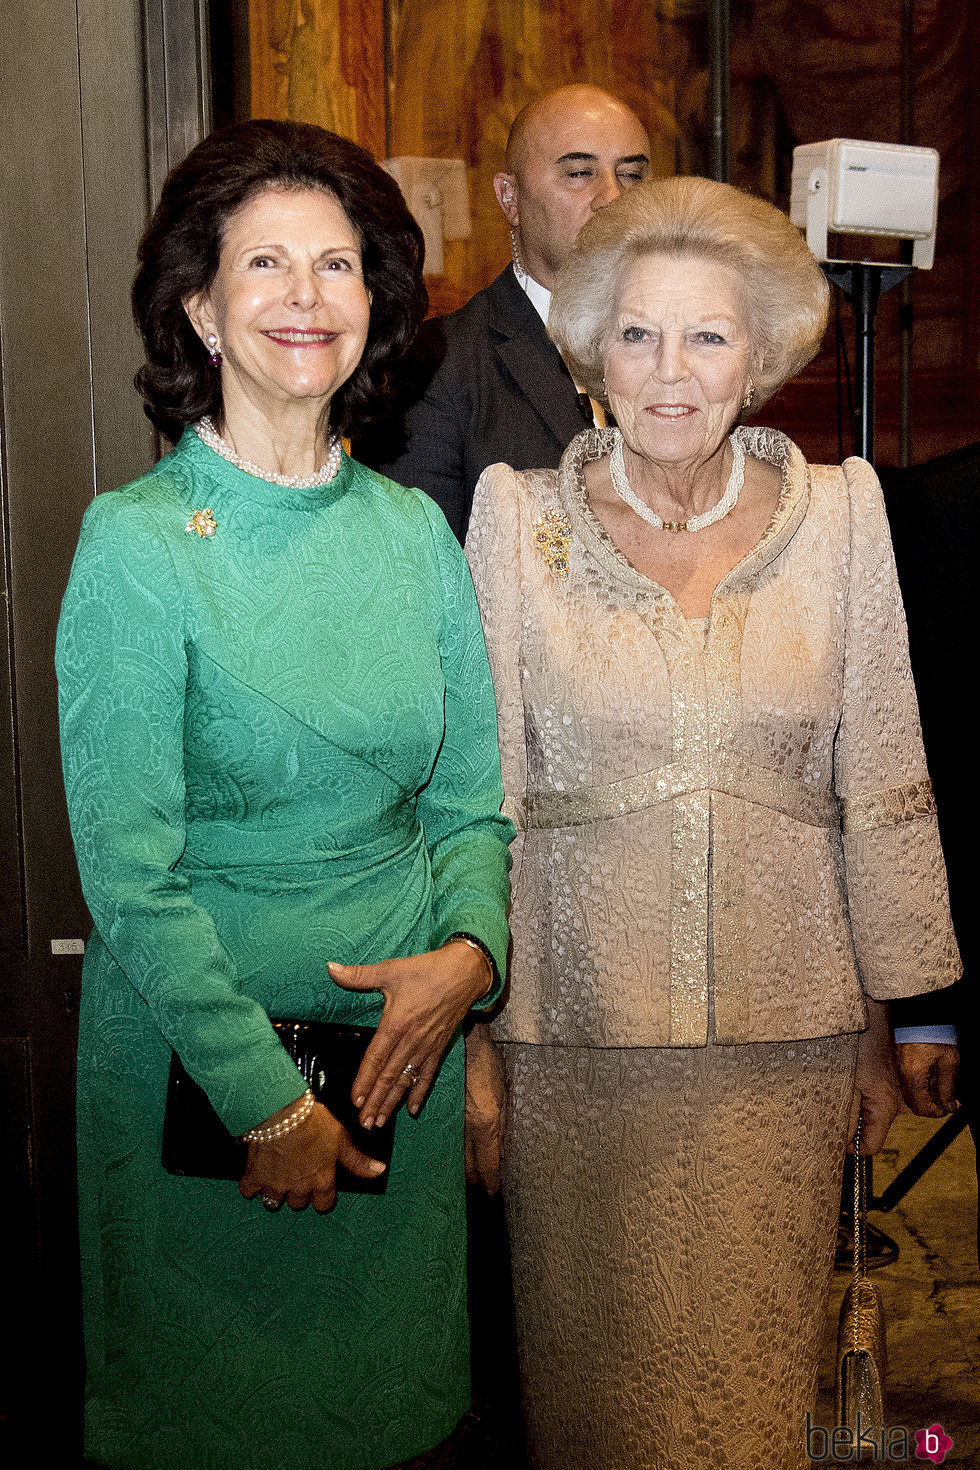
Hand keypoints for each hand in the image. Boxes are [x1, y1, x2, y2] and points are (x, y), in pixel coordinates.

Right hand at [239, 1099, 384, 1212]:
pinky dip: (251, 1185)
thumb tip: (379, 1171)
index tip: (318, 1183)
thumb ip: (357, 1161)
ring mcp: (275, 1185)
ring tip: (277, 1176)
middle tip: (297, 1174)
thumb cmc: (314, 1123)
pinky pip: (249, 1191)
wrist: (282, 1111)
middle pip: (298, 1203)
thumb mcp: (341, 1140)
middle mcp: (298, 1189)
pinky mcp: (255, 1176)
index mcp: (321, 1182)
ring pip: (274, 1201)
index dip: (321, 1195)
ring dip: (276, 1191)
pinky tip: (256, 1174)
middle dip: (298, 1192)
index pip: (323, 1204)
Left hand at [329, 940, 491, 1128]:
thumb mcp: (390, 970)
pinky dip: (420, 1092)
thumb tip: (330, 969)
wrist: (464, 973)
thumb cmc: (425, 970)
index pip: (376, 1059)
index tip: (355, 1101)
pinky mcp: (439, 1047)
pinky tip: (413, 1109)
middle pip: (390, 1077)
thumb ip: (359, 975)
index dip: (364, 1081)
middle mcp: (411, 1041)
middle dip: (375, 1101)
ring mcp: (426, 1046)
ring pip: (406, 1080)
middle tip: (364, 1123)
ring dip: (392, 1102)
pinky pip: (428, 1074)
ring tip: (380, 1122)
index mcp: (396, 1024)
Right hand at [464, 1023, 505, 1192]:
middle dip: (476, 1178)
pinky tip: (454, 1154)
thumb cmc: (489, 1066)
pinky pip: (448, 1140)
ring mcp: (452, 1121)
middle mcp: (466, 1127)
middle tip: (481, 1186)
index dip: (491, 1181)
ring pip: (456, 1155)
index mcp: (485, 1124)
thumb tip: (502, 1148)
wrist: (465, 1044)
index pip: (488, 1163)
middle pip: (469, 1165)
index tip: (493, 1192)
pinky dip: (453, 1150)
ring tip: (469, 1175)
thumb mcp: (505, 1095)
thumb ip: (503, 1124)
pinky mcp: (442, 1114)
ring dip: (463, 1167)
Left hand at [846, 998, 902, 1154]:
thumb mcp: (846, 1085)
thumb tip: (841, 1142)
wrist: (870, 1019)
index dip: (850, 1147)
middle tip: (828, 1112)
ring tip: (836, 1093)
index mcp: (885, 1108)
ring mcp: (891, 1094)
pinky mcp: (885, 1084)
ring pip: (868, 1117)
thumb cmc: (858, 1047)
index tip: (832, 1136)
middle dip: (848, 1128)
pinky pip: (869, 1102)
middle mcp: (894, 1105)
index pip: (870, 1146)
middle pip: (869, 1132)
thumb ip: (845, 1115)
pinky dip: (855, 1099)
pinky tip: (844, 1084)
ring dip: (850, 1111)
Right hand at [896, 1042, 958, 1117]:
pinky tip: (930, 1075)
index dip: (936, 1112)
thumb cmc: (935, 1036)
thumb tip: (949, 1106)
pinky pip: (907, 1082)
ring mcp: (898, 1068)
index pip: (921, 1107)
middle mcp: (902, 1074)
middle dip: (930, 1104)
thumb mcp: (949, 1062)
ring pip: (909, 1093)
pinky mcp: (898, 1063)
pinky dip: (919, 1084)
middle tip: (945, 1099)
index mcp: (913, 1076)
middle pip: (913, 1103)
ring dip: (925, 1095)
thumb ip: (948, 1087)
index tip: (947, 1109)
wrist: (923, 1018)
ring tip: (939, 1084)